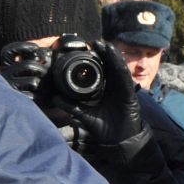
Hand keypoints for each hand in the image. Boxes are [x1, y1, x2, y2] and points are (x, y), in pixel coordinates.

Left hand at [40, 41, 149, 164]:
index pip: (100, 70)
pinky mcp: (129, 93)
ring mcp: (122, 88)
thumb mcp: (84, 114)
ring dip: (111, 55)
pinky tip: (114, 56)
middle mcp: (115, 86)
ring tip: (103, 45)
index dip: (95, 59)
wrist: (119, 140)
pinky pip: (124, 77)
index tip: (86, 49)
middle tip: (93, 43)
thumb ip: (71, 106)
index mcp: (105, 89)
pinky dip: (119, 65)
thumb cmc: (104, 127)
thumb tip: (54, 98)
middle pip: (109, 66)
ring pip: (117, 68)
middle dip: (102, 54)